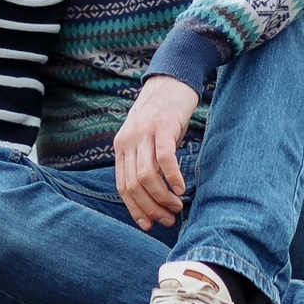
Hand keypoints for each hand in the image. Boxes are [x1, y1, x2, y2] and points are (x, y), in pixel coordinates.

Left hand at [113, 75, 198, 229]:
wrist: (171, 79)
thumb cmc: (162, 114)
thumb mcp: (144, 137)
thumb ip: (143, 160)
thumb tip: (152, 195)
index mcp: (121, 147)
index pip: (122, 187)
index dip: (136, 209)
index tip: (150, 224)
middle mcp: (128, 141)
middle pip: (134, 185)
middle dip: (151, 208)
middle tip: (169, 219)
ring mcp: (144, 133)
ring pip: (147, 176)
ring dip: (163, 198)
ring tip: (178, 207)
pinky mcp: (162, 126)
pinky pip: (164, 158)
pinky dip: (172, 178)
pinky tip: (182, 189)